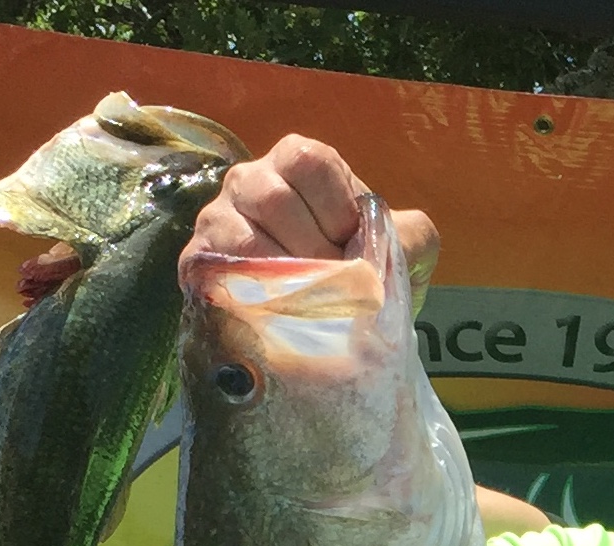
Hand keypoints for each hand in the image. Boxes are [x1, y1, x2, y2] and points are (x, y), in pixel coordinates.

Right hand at [178, 134, 439, 292]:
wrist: (330, 315)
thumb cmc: (362, 268)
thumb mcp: (402, 247)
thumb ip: (412, 235)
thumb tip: (401, 238)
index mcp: (300, 162)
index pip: (308, 163)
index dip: (336, 211)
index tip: (352, 245)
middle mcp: (252, 180)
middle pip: (273, 200)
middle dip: (314, 252)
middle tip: (335, 285)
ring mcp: (219, 217)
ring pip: (243, 239)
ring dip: (286, 279)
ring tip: (312, 304)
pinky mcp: (201, 260)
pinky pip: (221, 273)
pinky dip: (255, 297)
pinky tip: (279, 313)